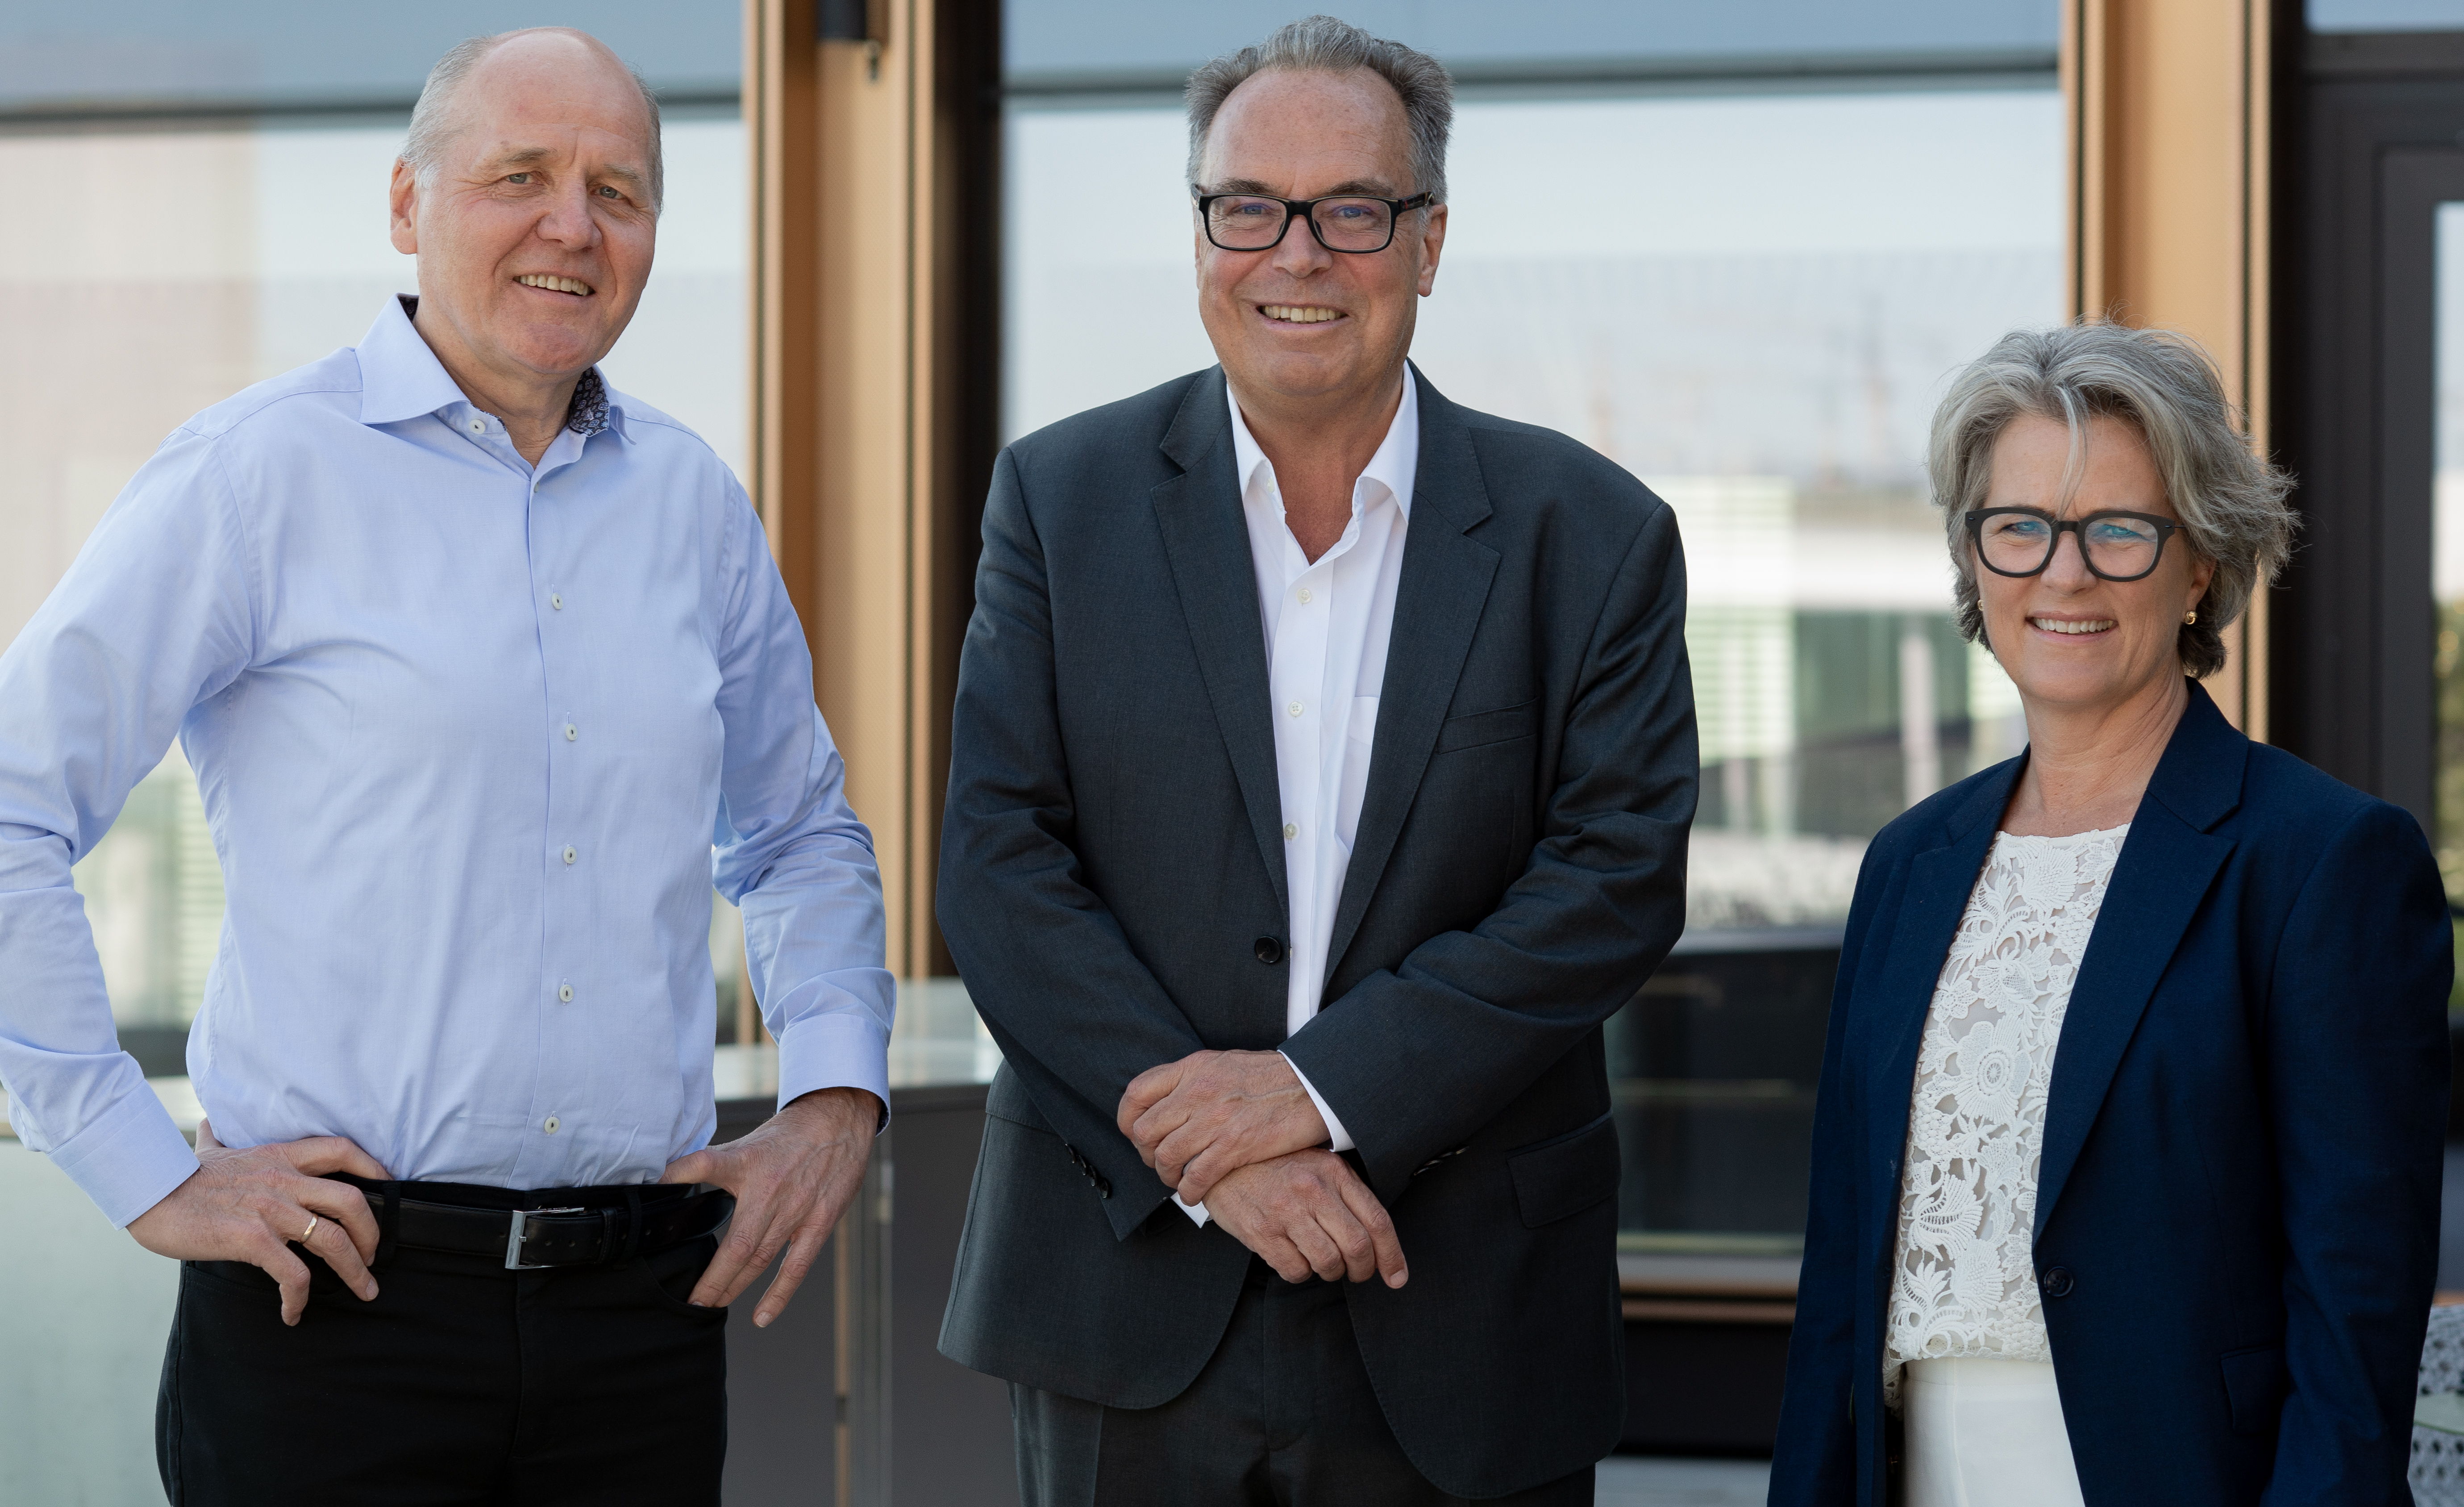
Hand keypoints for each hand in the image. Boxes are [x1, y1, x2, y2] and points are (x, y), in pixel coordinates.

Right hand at [126, 1117, 390, 1325]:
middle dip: (374, 1234)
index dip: (374, 1168)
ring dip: (355, 1271)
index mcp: (280, 1156)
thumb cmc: (178, 1177)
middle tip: (374, 1259)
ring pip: (333, 1239)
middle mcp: (283, 1180)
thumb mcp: (211, 1150)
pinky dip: (301, 1296)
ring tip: (362, 1290)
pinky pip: (293, 1272)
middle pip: (352, 1202)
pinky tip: (294, 1312)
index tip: (389, 1191)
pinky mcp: (251, 1239)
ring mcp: (269, 1209)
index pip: (343, 1150)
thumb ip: (222, 1139)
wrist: (146, 1195)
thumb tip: (213, 1123)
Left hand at [660, 1085, 878, 1327]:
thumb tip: (662, 1181)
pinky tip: (762, 1316)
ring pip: (759, 1259)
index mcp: (746, 1164)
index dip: (676, 1180)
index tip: (657, 1212)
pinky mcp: (819, 1222)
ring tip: (711, 1306)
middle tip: (688, 1302)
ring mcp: (797, 1209)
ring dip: (733, 1287)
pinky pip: (797, 1265)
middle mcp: (771, 1190)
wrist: (838, 1120)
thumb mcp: (741, 1144)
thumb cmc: (788, 1136)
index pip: (702, 1168)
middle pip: (735, 1245)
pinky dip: (778, 1293)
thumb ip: (705, 1165)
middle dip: (710, 1279)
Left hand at [1119, 1049, 1327, 1204]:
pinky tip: (1196, 1194)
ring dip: (1167, 1176)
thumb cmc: (1273, 1078)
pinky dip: (1190, 1192)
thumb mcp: (1225, 1064)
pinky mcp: (1234, 1146)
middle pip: (1144, 1130)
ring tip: (1179, 1180)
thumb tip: (1167, 1101)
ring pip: (1166, 1157)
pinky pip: (1195, 1177)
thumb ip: (1193, 1080)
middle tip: (1160, 1163)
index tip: (1135, 1134)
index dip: (1128, 1120)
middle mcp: (1198, 1090)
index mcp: (1194, 1068)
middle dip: (1146, 1154)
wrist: (1316, 1086)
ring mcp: (1215, 1118)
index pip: (1137, 1093)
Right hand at [1206, 1150, 1407, 1287]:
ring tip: (1324, 1263)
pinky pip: (1295, 1271)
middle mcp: (1313, 1190)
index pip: (1377, 1220)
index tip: (1397, 1277)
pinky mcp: (1261, 1231)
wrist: (1220, 1160)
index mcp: (1333, 1171)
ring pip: (1329, 1263)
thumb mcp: (1316, 1165)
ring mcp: (1286, 1211)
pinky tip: (1294, 1257)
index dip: (1393, 1256)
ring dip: (1331, 1272)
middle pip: (1358, 1247)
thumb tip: (1377, 1238)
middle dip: (1363, 1270)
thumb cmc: (1275, 1165)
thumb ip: (1345, 1193)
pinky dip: (1300, 1273)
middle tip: (1357, 1273)